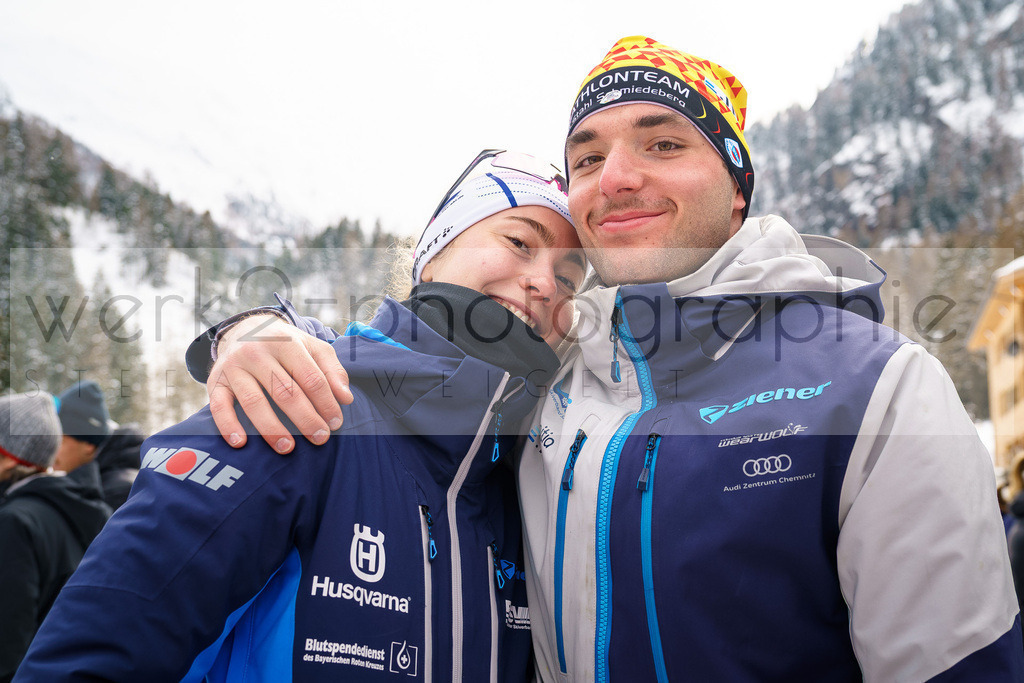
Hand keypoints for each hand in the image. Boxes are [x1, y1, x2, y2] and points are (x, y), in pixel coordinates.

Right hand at [207, 315, 352, 452]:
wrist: (245, 328)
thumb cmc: (286, 345)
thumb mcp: (313, 348)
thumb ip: (332, 371)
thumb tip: (346, 398)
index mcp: (286, 343)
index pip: (311, 377)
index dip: (325, 402)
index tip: (336, 423)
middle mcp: (257, 353)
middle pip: (285, 391)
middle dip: (305, 418)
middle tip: (319, 438)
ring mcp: (234, 367)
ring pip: (254, 402)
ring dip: (272, 428)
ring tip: (288, 448)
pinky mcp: (216, 381)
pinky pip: (219, 406)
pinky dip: (228, 426)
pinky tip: (241, 443)